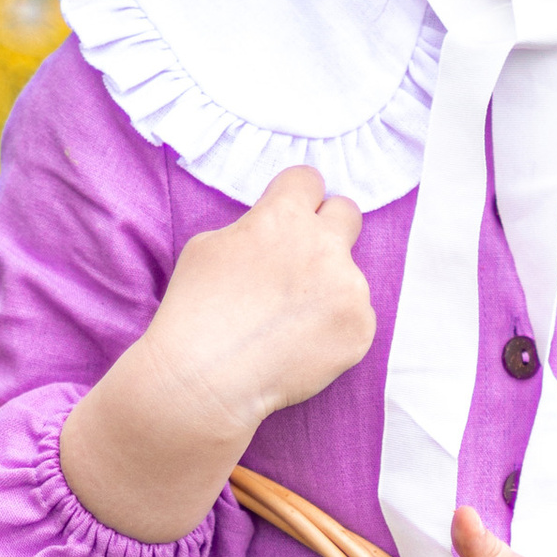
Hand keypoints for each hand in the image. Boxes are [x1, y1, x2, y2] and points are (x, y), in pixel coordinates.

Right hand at [61, 167, 374, 541]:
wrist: (205, 378)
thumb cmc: (195, 310)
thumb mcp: (208, 246)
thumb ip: (254, 227)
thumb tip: (275, 229)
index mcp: (284, 216)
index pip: (308, 179)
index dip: (295, 196)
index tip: (289, 213)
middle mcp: (325, 244)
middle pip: (347, 213)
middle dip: (328, 228)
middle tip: (303, 259)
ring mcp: (349, 287)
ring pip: (348, 274)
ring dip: (327, 288)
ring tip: (286, 321)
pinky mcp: (360, 328)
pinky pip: (354, 316)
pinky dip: (333, 328)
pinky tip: (299, 345)